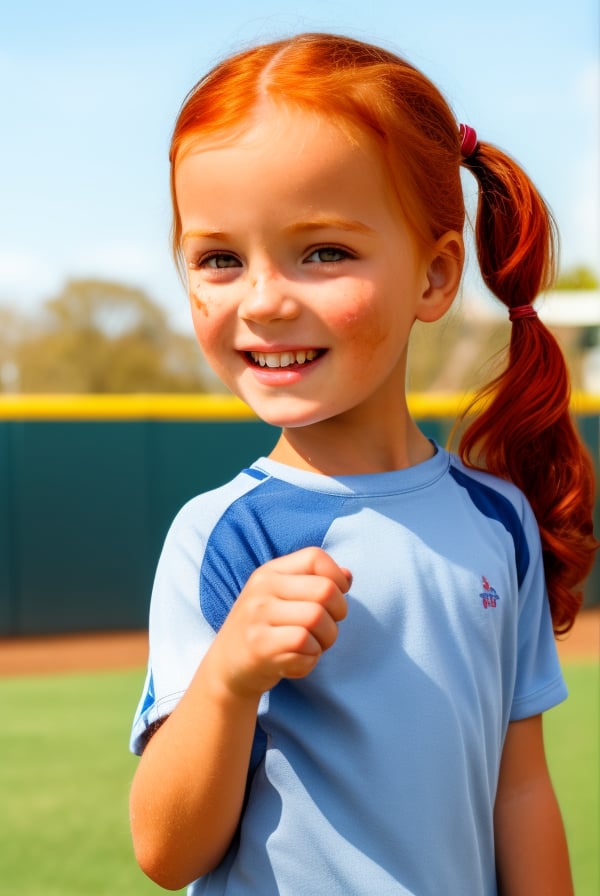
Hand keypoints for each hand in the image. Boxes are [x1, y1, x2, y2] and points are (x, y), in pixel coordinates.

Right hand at [208, 547, 350, 698]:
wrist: (226, 669)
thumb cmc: (263, 630)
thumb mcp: (280, 597)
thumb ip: (313, 583)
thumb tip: (347, 576)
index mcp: (270, 572)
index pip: (315, 557)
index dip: (336, 578)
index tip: (333, 601)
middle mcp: (262, 588)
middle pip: (325, 590)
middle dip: (337, 615)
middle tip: (325, 630)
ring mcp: (258, 616)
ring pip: (318, 618)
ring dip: (326, 640)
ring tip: (312, 646)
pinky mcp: (259, 646)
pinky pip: (305, 645)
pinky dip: (311, 658)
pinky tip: (297, 660)